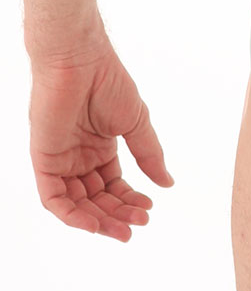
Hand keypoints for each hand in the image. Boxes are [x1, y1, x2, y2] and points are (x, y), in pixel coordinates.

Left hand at [27, 40, 173, 241]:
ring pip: (76, 203)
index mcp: (100, 148)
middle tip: (139, 224)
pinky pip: (53, 196)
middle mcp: (79, 157)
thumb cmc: (108, 83)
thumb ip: (149, 155)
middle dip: (118, 215)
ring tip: (122, 229)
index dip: (130, 200)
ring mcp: (60, 159)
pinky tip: (93, 223)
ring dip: (98, 219)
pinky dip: (71, 214)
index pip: (114, 185)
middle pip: (97, 198)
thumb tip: (167, 183)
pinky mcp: (44, 159)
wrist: (81, 62)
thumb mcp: (137, 124)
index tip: (149, 209)